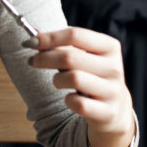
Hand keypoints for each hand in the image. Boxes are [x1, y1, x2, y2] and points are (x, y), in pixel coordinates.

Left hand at [28, 27, 134, 146]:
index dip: (49, 37)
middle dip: (44, 58)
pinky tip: (70, 99)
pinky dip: (68, 101)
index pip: (75, 35)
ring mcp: (112, 91)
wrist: (115, 108)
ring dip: (57, 80)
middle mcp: (114, 68)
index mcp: (109, 47)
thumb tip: (34, 34)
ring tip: (58, 81)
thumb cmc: (92, 76)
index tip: (30, 42)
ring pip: (73, 79)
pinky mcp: (108, 112)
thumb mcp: (84, 57)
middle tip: (32, 61)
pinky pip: (78, 104)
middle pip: (70, 57)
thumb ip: (62, 45)